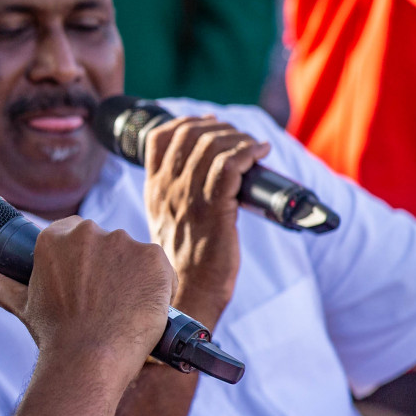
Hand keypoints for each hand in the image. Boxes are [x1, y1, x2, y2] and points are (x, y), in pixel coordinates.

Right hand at [0, 216, 175, 387]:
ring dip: (132, 279)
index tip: (85, 284)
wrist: (88, 359)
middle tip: (102, 304)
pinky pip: (160, 269)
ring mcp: (124, 243)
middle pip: (107, 245)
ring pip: (134, 258)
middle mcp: (90, 232)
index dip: (84, 261)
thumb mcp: (22, 305)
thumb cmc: (55, 334)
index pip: (77, 233)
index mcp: (57, 236)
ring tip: (120, 311)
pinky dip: (157, 288)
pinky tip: (142, 309)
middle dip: (108, 270)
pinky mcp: (154, 259)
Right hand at [140, 116, 268, 327]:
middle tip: (241, 138)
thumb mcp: (171, 221)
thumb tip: (205, 171)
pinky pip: (230, 165)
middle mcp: (167, 189)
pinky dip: (249, 152)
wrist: (190, 293)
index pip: (161, 137)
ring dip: (239, 139)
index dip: (189, 122)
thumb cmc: (188, 261)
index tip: (213, 125)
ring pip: (212, 145)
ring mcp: (188, 198)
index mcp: (155, 190)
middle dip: (221, 128)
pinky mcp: (213, 209)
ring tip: (254, 148)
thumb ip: (178, 195)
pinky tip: (260, 153)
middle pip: (189, 134)